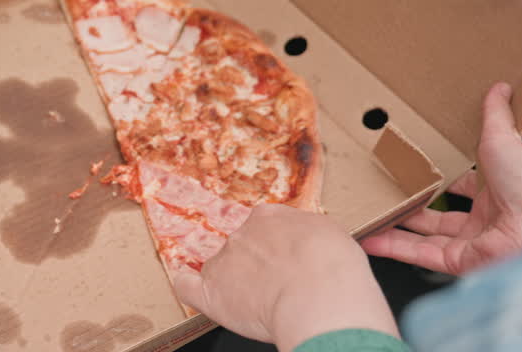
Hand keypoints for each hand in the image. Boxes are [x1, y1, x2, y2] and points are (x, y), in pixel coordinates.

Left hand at [175, 204, 398, 349]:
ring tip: (256, 303)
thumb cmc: (334, 267)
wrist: (320, 296)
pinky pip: (187, 286)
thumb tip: (307, 242)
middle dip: (255, 266)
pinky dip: (189, 287)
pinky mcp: (211, 292)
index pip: (262, 228)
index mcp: (270, 217)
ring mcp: (224, 261)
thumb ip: (308, 234)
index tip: (282, 261)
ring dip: (232, 282)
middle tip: (277, 287)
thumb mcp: (331, 233)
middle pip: (241, 247)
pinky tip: (193, 289)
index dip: (273, 247)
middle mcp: (242, 234)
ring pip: (220, 268)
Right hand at [362, 82, 521, 275]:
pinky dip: (394, 249)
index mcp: (495, 191)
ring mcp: (471, 243)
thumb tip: (500, 87)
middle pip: (437, 215)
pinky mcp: (460, 262)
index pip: (461, 187)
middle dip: (410, 207)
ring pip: (423, 237)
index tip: (415, 173)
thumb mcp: (504, 137)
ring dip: (394, 228)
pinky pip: (421, 255)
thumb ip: (495, 114)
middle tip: (383, 196)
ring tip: (368, 218)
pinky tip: (371, 239)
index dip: (439, 180)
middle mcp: (484, 220)